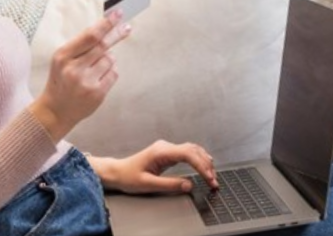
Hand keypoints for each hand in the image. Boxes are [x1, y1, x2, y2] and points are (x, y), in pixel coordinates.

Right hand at [30, 10, 131, 142]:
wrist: (55, 110)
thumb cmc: (61, 80)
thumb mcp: (62, 59)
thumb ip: (81, 44)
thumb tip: (106, 27)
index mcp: (63, 56)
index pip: (90, 35)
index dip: (106, 23)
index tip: (118, 13)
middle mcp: (74, 68)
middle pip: (103, 45)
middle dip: (117, 34)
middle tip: (127, 27)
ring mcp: (86, 82)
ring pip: (110, 59)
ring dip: (108, 59)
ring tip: (95, 68)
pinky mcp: (97, 94)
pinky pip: (114, 73)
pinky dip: (110, 71)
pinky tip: (99, 78)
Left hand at [89, 140, 218, 193]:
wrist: (118, 172)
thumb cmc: (129, 177)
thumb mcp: (148, 184)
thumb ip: (170, 184)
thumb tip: (189, 185)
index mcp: (161, 152)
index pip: (188, 154)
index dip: (201, 165)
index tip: (209, 178)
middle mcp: (165, 146)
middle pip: (193, 150)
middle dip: (206, 165)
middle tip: (214, 181)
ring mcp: (167, 148)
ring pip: (192, 149)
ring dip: (204, 161)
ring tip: (212, 176)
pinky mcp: (168, 152)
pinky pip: (187, 152)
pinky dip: (198, 159)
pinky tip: (204, 165)